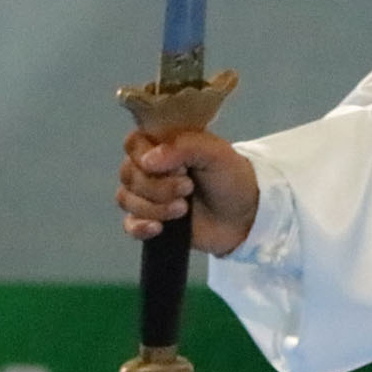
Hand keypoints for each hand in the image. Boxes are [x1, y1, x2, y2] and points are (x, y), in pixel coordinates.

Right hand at [120, 126, 259, 257]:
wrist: (245, 215)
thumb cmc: (230, 177)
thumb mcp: (216, 152)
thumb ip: (184, 146)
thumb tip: (148, 160)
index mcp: (162, 145)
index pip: (132, 144)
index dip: (146, 156)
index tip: (175, 166)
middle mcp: (149, 169)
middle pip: (128, 174)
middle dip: (157, 186)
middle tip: (188, 188)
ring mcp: (147, 196)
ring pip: (126, 199)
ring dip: (154, 207)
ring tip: (184, 209)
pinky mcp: (149, 221)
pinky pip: (128, 225)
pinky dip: (140, 227)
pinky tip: (158, 228)